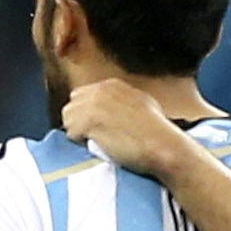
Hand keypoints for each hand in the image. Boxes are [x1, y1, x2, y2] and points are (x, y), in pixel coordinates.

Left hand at [61, 78, 179, 173]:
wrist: (162, 144)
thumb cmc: (158, 131)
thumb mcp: (142, 103)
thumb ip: (122, 101)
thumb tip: (112, 110)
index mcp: (112, 85)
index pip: (82, 96)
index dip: (87, 114)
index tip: (98, 127)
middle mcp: (100, 90)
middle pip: (72, 106)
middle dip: (79, 121)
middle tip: (94, 136)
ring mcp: (93, 105)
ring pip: (68, 119)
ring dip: (78, 132)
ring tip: (97, 141)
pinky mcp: (88, 121)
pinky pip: (71, 133)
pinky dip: (81, 142)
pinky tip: (98, 145)